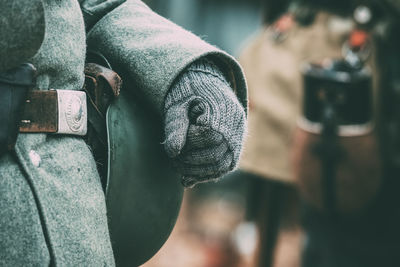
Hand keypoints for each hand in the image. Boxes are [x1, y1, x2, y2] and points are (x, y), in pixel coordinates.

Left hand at [164, 59, 245, 186]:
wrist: (206, 91)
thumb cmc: (189, 97)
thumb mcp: (178, 107)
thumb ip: (175, 127)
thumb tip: (173, 152)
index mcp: (224, 111)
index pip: (207, 134)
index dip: (189, 141)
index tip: (175, 141)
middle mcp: (236, 128)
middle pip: (216, 155)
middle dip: (191, 161)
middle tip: (173, 161)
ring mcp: (237, 141)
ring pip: (221, 167)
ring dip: (197, 172)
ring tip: (178, 168)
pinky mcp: (234, 151)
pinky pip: (222, 169)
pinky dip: (205, 175)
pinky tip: (188, 177)